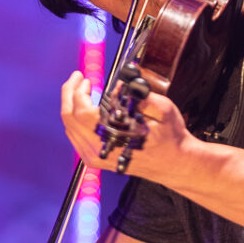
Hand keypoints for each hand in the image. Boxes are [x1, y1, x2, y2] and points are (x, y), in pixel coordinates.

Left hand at [60, 70, 189, 180]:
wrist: (174, 164)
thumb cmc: (170, 137)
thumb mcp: (163, 110)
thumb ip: (139, 95)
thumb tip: (118, 85)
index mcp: (111, 136)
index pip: (81, 110)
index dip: (79, 91)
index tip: (85, 78)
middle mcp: (98, 149)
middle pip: (68, 118)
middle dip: (69, 93)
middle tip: (77, 78)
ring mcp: (94, 157)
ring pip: (70, 128)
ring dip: (71, 106)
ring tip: (81, 90)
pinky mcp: (95, 160)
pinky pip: (75, 137)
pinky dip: (75, 120)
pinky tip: (84, 109)